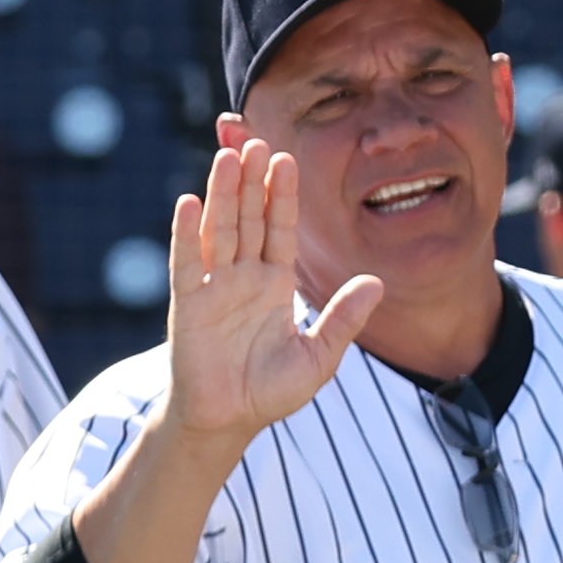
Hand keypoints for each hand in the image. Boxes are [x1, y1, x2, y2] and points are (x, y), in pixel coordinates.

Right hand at [153, 127, 376, 446]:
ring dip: (222, 194)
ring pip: (219, 230)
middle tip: (257, 142)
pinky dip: (186, 233)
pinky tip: (189, 202)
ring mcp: (214, 287)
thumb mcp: (319, 356)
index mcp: (275, 284)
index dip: (283, 196)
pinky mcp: (187, 303)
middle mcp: (244, 277)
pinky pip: (187, 262)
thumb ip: (343, 319)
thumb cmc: (270, 390)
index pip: (281, 229)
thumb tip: (377, 283)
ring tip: (227, 157)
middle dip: (252, 182)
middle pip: (248, 219)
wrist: (228, 420)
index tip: (287, 160)